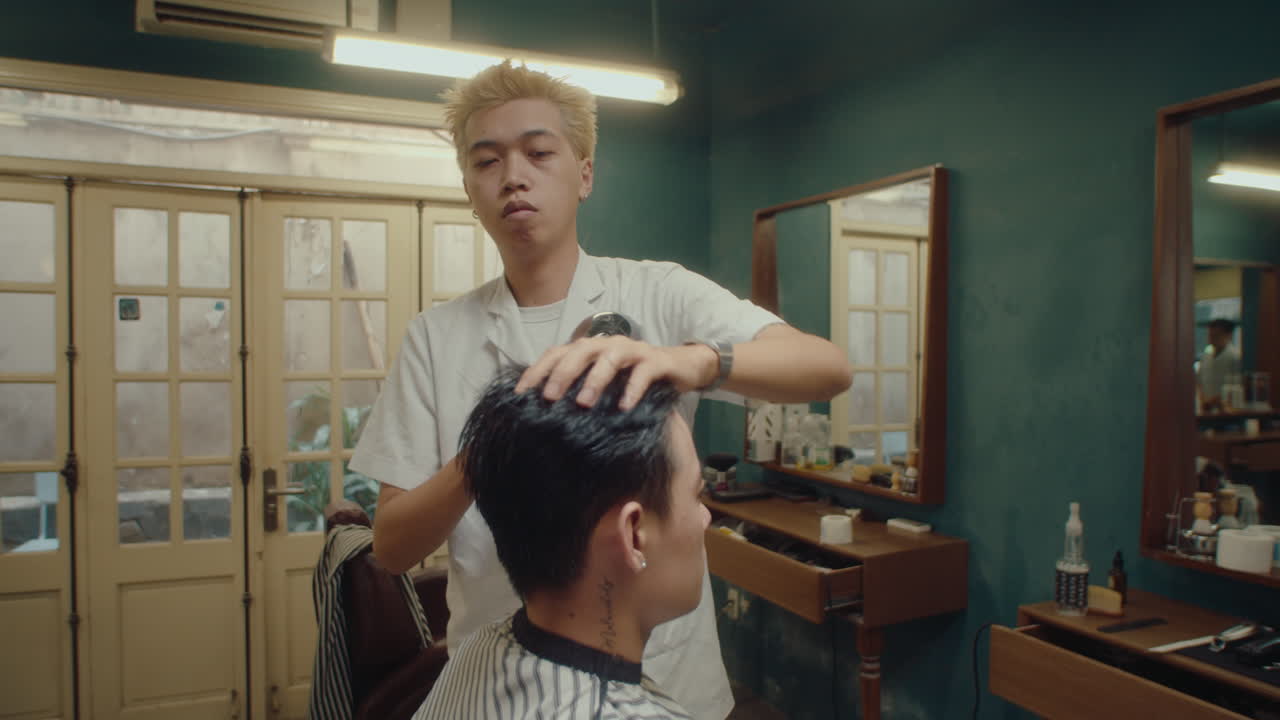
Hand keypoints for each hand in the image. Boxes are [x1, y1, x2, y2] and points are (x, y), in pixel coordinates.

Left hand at [515, 336, 716, 409]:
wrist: (680, 367)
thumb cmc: (635, 378)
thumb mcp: (604, 384)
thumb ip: (580, 389)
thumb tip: (547, 412)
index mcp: (590, 349)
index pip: (557, 354)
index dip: (537, 371)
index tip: (521, 394)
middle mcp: (608, 344)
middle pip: (579, 352)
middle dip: (562, 374)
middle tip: (549, 397)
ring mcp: (633, 351)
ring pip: (609, 357)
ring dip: (594, 379)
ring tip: (583, 403)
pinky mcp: (655, 361)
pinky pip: (642, 372)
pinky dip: (632, 388)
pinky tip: (624, 406)